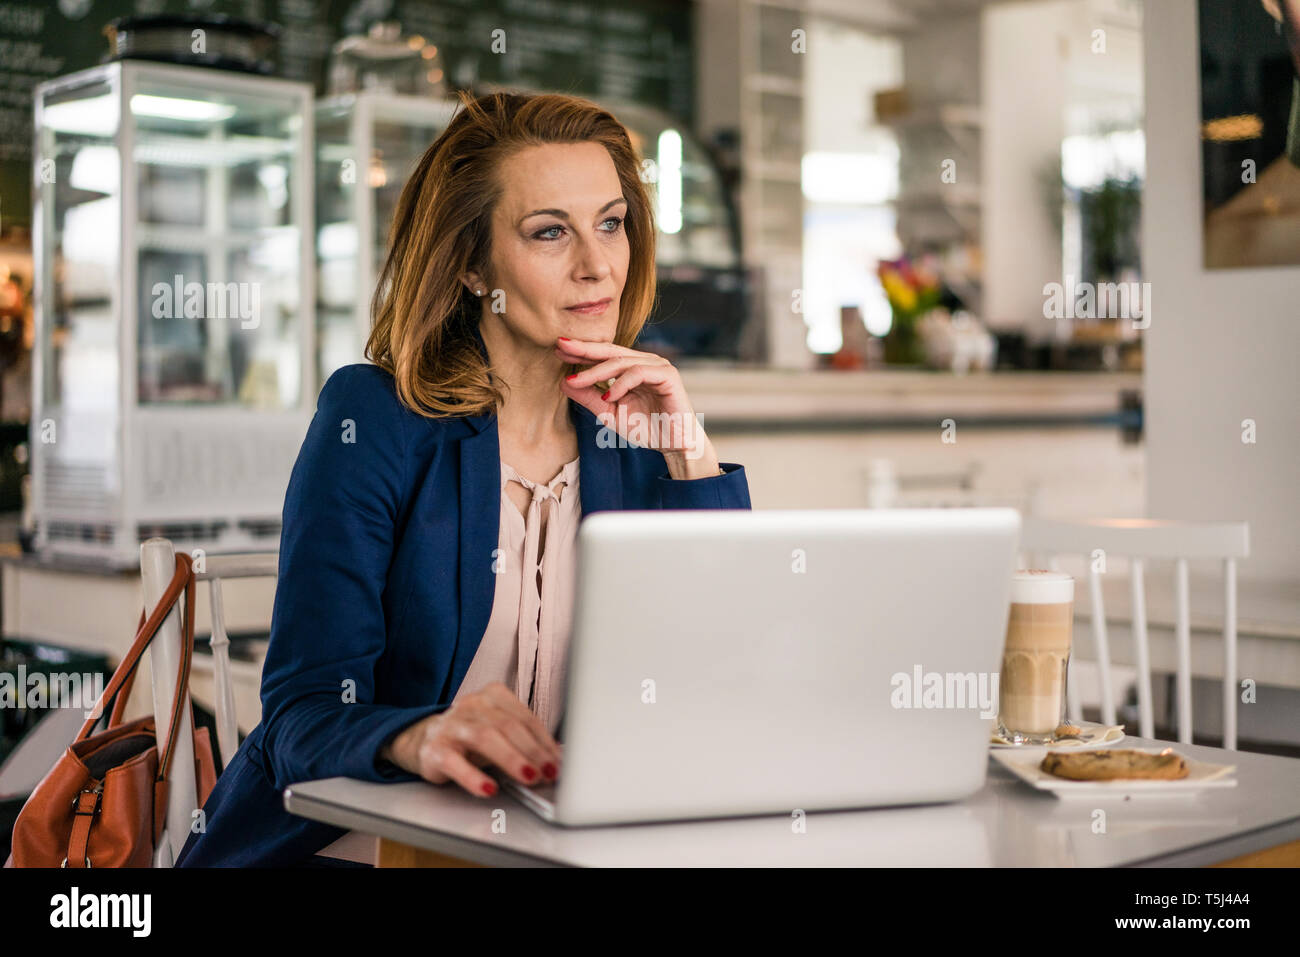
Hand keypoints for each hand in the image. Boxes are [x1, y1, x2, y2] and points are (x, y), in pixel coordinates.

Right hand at [381, 683, 560, 795]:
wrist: (424, 738)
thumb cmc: (471, 736)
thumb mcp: (498, 730)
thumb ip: (524, 740)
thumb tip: (557, 760)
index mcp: (493, 696)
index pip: (525, 718)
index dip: (544, 741)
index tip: (558, 762)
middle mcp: (472, 705)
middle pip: (508, 726)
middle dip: (533, 751)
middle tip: (549, 771)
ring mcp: (451, 725)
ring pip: (485, 738)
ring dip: (511, 759)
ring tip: (528, 777)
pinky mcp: (434, 749)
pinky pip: (455, 763)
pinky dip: (473, 777)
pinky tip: (488, 789)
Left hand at [555, 336, 720, 478]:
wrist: (675, 445)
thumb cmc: (646, 428)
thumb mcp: (610, 414)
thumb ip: (589, 398)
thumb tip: (564, 383)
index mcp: (631, 368)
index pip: (603, 355)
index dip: (581, 352)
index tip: (557, 350)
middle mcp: (644, 362)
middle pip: (610, 351)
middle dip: (584, 349)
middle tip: (561, 346)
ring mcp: (657, 366)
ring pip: (621, 362)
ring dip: (596, 371)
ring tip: (577, 381)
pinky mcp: (667, 375)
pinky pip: (638, 373)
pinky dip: (620, 384)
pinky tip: (608, 396)